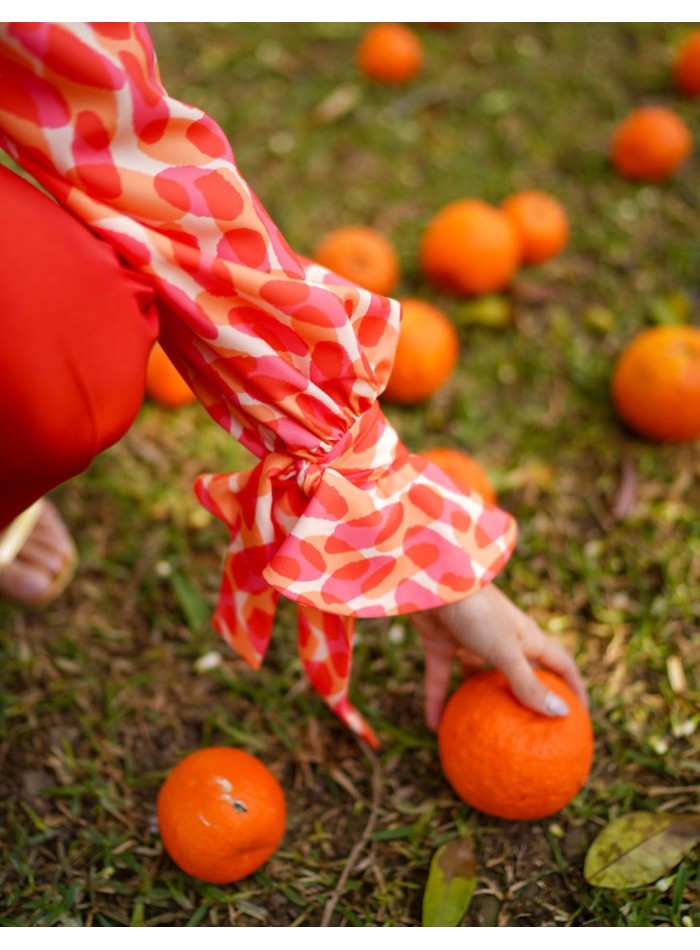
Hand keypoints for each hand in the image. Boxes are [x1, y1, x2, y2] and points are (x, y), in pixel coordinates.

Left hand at [410, 582, 587, 730]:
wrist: (432, 580)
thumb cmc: (476, 612)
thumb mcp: (505, 651)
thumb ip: (528, 683)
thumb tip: (561, 714)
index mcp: (525, 637)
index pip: (559, 663)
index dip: (573, 687)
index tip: (580, 716)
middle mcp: (501, 639)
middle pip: (520, 672)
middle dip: (526, 697)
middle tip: (531, 731)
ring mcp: (470, 640)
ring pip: (476, 677)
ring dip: (478, 702)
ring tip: (481, 734)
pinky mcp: (441, 642)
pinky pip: (440, 678)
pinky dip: (437, 701)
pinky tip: (434, 728)